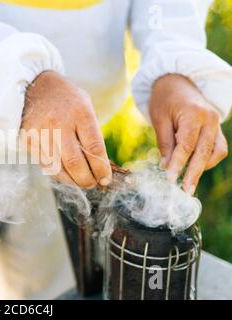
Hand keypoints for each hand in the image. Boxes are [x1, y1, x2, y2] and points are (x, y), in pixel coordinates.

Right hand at [21, 71, 111, 187]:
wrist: (35, 86)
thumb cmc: (66, 99)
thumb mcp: (85, 106)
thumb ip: (92, 132)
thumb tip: (100, 164)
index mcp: (80, 112)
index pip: (94, 148)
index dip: (101, 169)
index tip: (105, 179)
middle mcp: (60, 123)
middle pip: (75, 162)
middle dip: (87, 179)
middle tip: (93, 183)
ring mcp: (42, 132)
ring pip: (58, 169)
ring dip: (72, 181)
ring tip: (80, 181)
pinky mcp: (29, 140)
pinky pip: (45, 166)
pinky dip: (58, 174)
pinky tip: (66, 175)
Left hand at [149, 74, 227, 194]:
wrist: (177, 80)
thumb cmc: (164, 99)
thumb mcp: (159, 119)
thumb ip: (165, 143)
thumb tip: (165, 167)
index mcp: (194, 114)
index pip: (186, 146)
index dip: (178, 165)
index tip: (170, 181)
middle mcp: (210, 119)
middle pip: (204, 152)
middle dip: (194, 173)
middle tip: (185, 190)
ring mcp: (216, 123)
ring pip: (216, 152)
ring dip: (203, 167)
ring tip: (187, 179)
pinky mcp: (217, 128)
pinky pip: (218, 148)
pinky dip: (208, 159)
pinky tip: (193, 166)